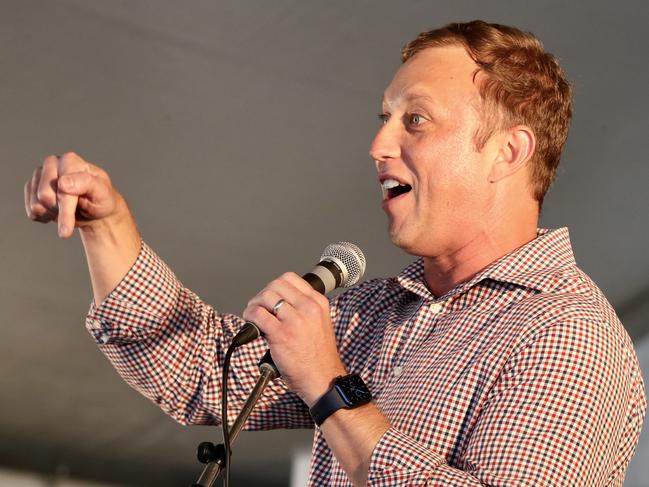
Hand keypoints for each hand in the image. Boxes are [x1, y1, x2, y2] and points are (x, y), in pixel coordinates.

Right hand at [24, 152, 125, 237]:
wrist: (95, 211)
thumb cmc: (101, 199)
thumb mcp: (102, 193)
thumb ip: (85, 184)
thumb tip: (62, 182)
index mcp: (70, 161)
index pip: (60, 188)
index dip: (66, 209)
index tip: (67, 229)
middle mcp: (52, 163)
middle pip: (43, 196)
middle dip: (60, 210)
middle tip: (75, 209)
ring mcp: (39, 175)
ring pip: (36, 205)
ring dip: (53, 214)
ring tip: (68, 209)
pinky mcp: (32, 187)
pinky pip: (31, 210)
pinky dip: (45, 217)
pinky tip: (57, 211)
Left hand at [243, 272, 346, 405]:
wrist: (323, 380)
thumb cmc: (319, 357)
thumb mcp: (321, 323)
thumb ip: (305, 310)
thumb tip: (280, 303)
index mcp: (318, 303)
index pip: (291, 279)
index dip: (276, 286)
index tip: (271, 297)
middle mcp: (308, 308)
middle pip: (276, 284)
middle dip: (263, 294)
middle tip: (259, 306)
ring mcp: (295, 320)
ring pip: (266, 296)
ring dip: (254, 304)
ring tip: (254, 315)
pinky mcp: (281, 334)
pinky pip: (257, 314)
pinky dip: (249, 315)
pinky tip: (251, 323)